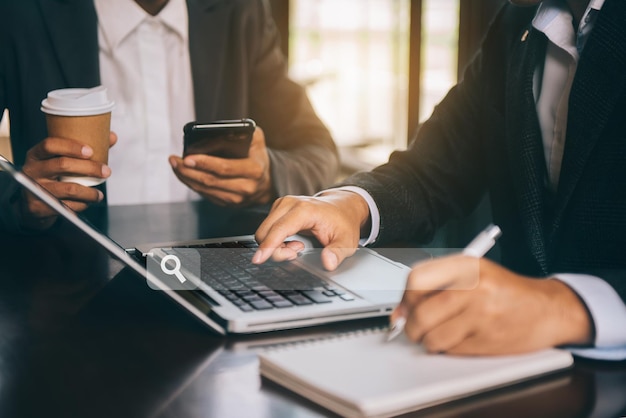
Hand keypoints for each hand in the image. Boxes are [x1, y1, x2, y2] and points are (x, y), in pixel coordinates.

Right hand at [20, 133, 115, 228]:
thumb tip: (111, 137)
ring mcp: (34, 189)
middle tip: (106, 171)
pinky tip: (86, 202)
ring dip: (90, 192)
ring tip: (99, 194)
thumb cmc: (51, 177)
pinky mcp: (39, 207)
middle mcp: (32, 171)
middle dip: (90, 168)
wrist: (32, 204)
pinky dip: (82, 205)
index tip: (90, 151)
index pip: (50, 145)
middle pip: (63, 164)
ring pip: (69, 189)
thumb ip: (84, 149)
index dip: (71, 146)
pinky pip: (68, 206)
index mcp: (36, 155)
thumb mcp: (58, 160)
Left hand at [169, 127, 272, 205]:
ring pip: (205, 189)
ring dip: (186, 177)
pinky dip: (192, 183)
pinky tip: (184, 173)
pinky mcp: (228, 204)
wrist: (267, 181)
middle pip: (210, 180)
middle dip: (188, 170)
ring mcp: (237, 199)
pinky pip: (205, 195)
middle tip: (174, 160)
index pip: (225, 168)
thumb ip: (237, 133)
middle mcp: (246, 188)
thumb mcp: (255, 139)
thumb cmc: (257, 155)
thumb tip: (208, 138)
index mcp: (254, 170)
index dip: (204, 163)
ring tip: (175, 164)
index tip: (187, 157)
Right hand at [252, 190, 370, 269]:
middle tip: (297, 253)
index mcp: (305, 210)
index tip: (258, 260)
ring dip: (276, 246)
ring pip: (264, 232)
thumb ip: (337, 253)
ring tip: (299, 246)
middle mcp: (289, 203)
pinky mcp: (278, 208)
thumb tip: (328, 262)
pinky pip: (267, 230)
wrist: (342, 206)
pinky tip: (293, 241)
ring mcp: (281, 204)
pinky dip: (275, 241)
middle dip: (275, 251)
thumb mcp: (347, 241)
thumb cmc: (343, 223)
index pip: (279, 229)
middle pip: (266, 233)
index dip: (268, 246)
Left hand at [390, 255, 592, 354]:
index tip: (404, 308)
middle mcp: (474, 287)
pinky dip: (449, 348)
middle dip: (412, 327)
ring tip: (440, 334)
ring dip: (429, 341)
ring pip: (433, 337)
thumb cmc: (506, 291)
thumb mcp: (472, 274)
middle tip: (415, 328)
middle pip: (420, 313)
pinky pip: (451, 350)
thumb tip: (400, 312)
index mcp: (467, 265)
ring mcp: (482, 314)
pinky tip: (461, 338)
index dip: (405, 298)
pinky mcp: (488, 339)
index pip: (416, 279)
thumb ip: (435, 286)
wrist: (548, 309)